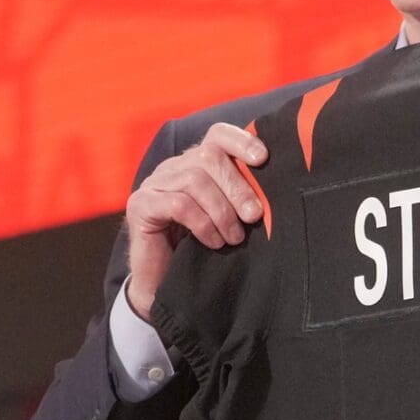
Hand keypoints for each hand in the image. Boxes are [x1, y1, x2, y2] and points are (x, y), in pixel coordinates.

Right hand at [124, 122, 268, 317]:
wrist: (165, 285)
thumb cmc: (202, 249)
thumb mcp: (228, 217)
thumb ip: (243, 197)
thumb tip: (278, 184)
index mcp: (195, 163)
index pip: (217, 134)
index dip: (241, 140)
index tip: (263, 159)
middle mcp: (172, 167)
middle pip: (209, 157)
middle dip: (237, 187)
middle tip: (254, 216)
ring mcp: (153, 184)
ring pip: (195, 180)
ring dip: (222, 211)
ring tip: (234, 237)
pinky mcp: (141, 205)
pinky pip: (178, 204)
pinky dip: (203, 223)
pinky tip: (214, 241)